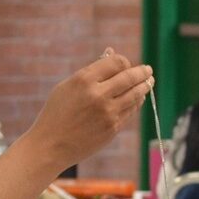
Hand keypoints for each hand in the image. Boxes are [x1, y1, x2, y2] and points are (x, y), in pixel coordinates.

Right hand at [23, 48, 156, 169]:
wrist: (50, 146)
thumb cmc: (56, 113)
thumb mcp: (67, 87)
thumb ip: (91, 71)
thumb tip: (111, 53)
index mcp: (84, 80)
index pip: (117, 62)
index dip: (124, 62)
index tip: (126, 64)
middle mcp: (98, 95)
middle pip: (130, 77)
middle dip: (143, 72)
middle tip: (148, 70)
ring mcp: (108, 113)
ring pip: (136, 94)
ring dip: (145, 86)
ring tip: (149, 82)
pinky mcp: (113, 128)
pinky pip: (131, 111)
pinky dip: (136, 102)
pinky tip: (138, 98)